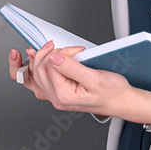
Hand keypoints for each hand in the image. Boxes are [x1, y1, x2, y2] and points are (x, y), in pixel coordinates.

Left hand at [8, 41, 150, 122]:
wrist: (121, 101)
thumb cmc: (113, 93)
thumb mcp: (95, 78)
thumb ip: (72, 68)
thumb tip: (54, 57)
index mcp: (64, 96)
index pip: (50, 67)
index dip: (62, 53)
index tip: (76, 50)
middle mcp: (56, 98)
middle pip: (39, 69)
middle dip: (50, 53)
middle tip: (66, 48)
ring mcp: (54, 96)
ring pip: (33, 76)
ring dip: (34, 60)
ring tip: (36, 49)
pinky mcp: (56, 92)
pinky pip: (35, 83)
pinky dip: (30, 71)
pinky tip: (28, 60)